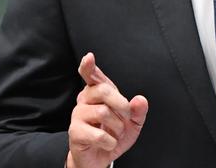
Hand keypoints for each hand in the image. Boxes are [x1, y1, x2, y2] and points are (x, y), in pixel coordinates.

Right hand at [66, 53, 148, 167]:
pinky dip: (110, 142)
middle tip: (126, 118)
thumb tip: (140, 100)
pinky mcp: (75, 132)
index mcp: (97, 92)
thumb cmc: (113, 135)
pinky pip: (99, 134)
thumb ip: (138, 111)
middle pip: (103, 90)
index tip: (89, 58)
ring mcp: (78, 115)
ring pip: (103, 112)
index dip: (89, 66)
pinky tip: (107, 144)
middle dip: (122, 105)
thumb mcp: (132, 124)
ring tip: (115, 134)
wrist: (99, 158)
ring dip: (117, 128)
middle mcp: (85, 99)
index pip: (91, 75)